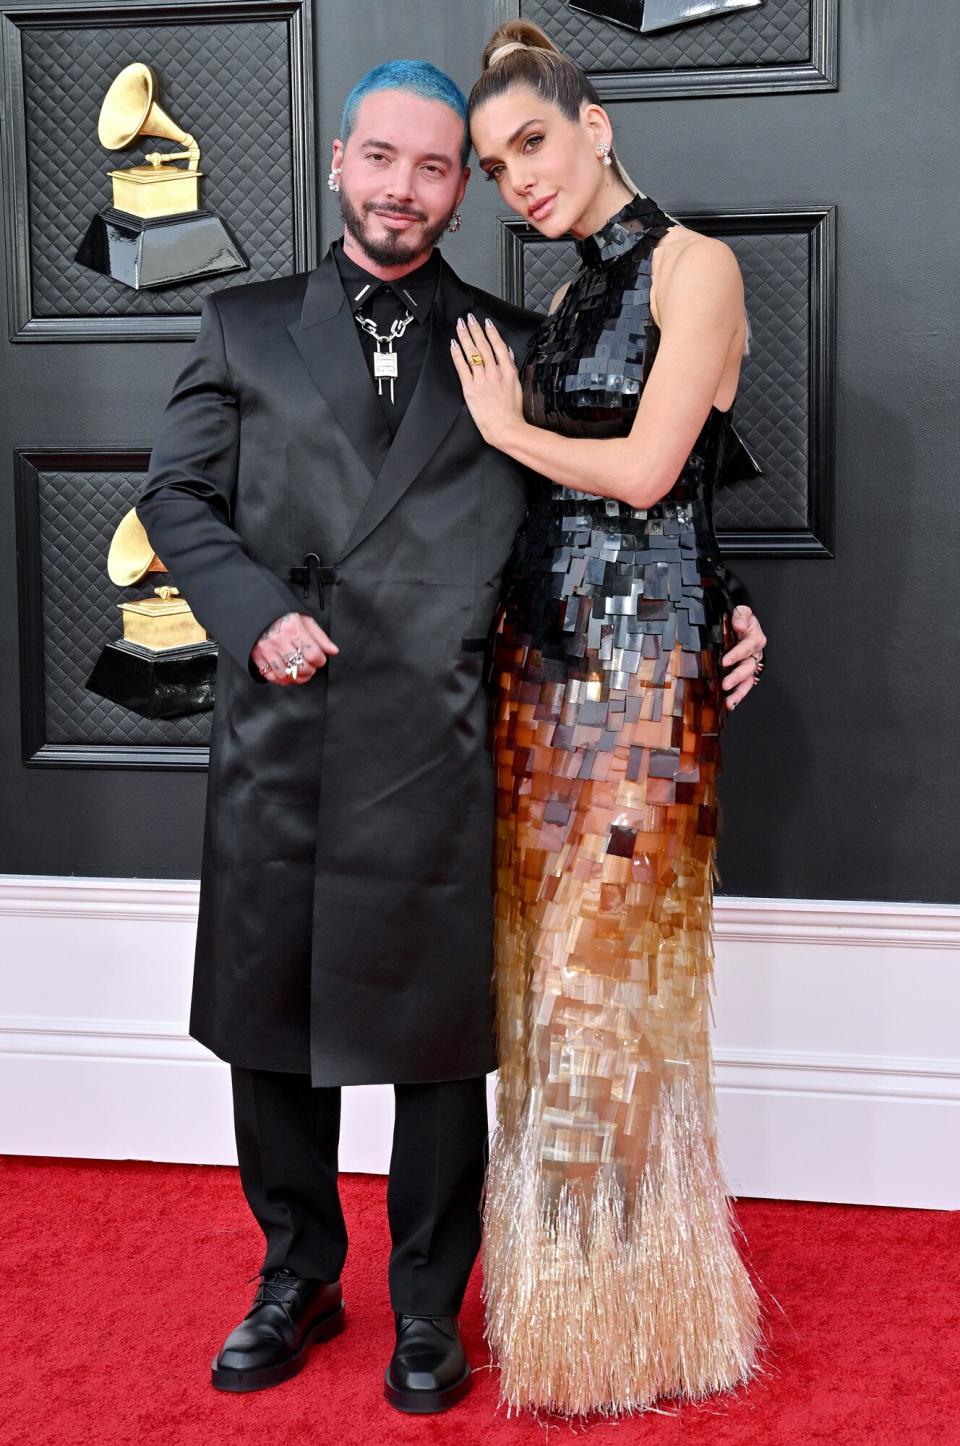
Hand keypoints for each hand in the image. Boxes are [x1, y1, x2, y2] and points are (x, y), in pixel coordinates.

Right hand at [251, 611, 338, 685]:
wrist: (259, 614)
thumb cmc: (283, 618)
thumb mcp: (305, 621)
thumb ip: (320, 637)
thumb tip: (333, 650)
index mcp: (293, 629)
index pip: (313, 654)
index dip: (320, 660)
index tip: (319, 659)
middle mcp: (279, 640)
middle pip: (301, 667)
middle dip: (310, 670)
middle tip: (311, 667)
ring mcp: (267, 650)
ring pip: (286, 675)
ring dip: (297, 678)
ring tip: (300, 672)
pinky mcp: (257, 657)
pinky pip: (271, 677)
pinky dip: (281, 680)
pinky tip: (287, 675)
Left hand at [449, 313, 524, 445]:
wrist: (505, 427)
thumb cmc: (512, 411)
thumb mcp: (517, 385)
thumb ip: (511, 367)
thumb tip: (507, 353)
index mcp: (507, 371)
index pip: (498, 346)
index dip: (491, 332)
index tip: (486, 323)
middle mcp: (494, 372)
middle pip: (483, 345)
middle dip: (475, 329)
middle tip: (469, 318)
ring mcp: (481, 379)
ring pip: (472, 352)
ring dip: (465, 336)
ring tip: (460, 326)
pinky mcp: (470, 388)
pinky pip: (462, 366)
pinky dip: (457, 354)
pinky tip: (454, 345)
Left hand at [721, 605, 765, 708]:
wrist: (741, 624)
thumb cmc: (742, 620)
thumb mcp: (742, 612)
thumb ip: (741, 615)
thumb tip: (740, 624)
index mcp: (755, 638)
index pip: (747, 647)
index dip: (737, 654)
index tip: (726, 661)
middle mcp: (755, 654)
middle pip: (748, 667)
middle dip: (737, 677)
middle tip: (725, 684)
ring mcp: (751, 664)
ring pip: (748, 680)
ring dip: (739, 692)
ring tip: (729, 702)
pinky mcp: (746, 673)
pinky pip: (744, 686)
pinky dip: (738, 695)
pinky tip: (730, 704)